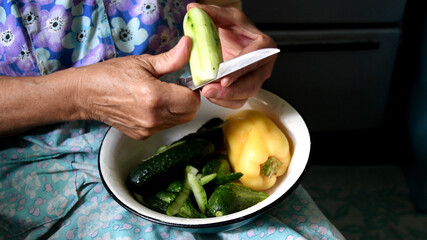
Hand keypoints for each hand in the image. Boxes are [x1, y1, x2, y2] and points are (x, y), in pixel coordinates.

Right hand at [77, 37, 200, 139]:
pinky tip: (152, 106)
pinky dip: (165, 117)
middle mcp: (153, 117)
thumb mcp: (143, 62)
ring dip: (178, 110)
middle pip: (189, 114)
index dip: (193, 90)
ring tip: (163, 95)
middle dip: (189, 101)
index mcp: (155, 96)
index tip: (186, 82)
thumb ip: (171, 59)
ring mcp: (147, 129)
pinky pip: (164, 127)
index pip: (192, 101)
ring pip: (178, 122)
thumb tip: (189, 45)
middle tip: (177, 88)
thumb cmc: (111, 75)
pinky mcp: (142, 135)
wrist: (86, 95)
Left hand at [187, 3, 276, 108]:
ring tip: (207, 93)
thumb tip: (194, 10)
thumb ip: (211, 13)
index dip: (239, 70)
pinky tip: (211, 96)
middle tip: (209, 90)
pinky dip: (223, 101)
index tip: (223, 77)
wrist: (231, 41)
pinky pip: (237, 101)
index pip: (255, 59)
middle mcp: (262, 65)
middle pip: (251, 84)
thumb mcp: (224, 18)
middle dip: (230, 91)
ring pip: (244, 95)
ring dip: (224, 98)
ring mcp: (255, 79)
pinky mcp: (245, 89)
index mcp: (264, 46)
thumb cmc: (233, 30)